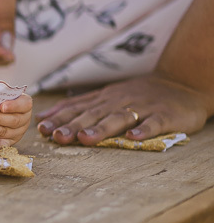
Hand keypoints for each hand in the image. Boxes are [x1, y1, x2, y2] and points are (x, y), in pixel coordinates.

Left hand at [36, 75, 209, 145]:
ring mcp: (142, 108)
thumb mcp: (106, 96)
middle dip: (73, 125)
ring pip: (119, 117)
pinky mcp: (165, 115)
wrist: (182, 83)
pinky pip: (154, 123)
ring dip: (101, 128)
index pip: (77, 108)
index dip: (59, 118)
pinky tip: (132, 138)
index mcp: (104, 99)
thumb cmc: (138, 95)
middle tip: (56, 137)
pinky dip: (143, 130)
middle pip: (93, 113)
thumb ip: (78, 107)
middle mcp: (119, 101)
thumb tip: (44, 118)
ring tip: (85, 139)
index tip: (41, 128)